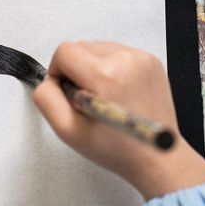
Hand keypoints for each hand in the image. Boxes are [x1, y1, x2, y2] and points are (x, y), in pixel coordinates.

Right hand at [32, 41, 204, 199]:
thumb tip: (47, 79)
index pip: (64, 52)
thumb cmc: (116, 149)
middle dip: (77, 71)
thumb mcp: (68, 130)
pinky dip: (111, 68)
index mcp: (105, 75)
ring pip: (98, 48)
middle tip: (88, 100)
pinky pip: (117, 53)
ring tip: (105, 97)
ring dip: (93, 68)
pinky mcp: (151, 61)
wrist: (157, 158)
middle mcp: (126, 60)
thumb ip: (46, 99)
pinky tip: (118, 92)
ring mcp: (141, 58)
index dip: (58, 72)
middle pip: (81, 47)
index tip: (68, 94)